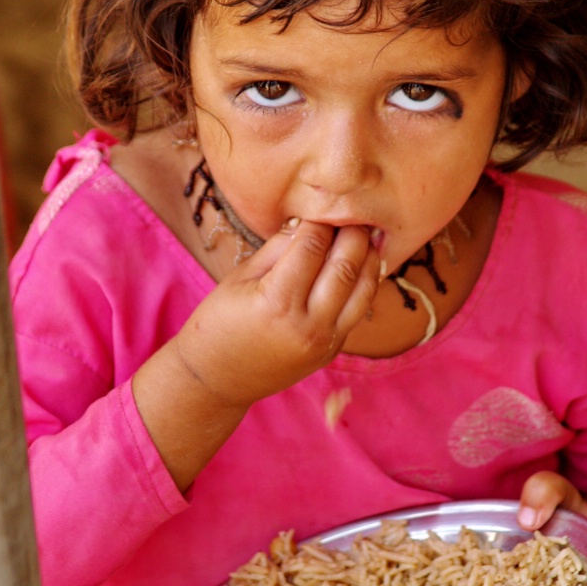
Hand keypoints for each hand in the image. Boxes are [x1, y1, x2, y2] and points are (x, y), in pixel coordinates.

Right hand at [174, 218, 380, 407]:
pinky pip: (357, 309)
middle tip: (354, 213)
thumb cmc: (219, 322)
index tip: (323, 206)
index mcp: (277, 302)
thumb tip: (309, 220)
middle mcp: (307, 324)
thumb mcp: (240, 278)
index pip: (312, 247)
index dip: (320, 221)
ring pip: (364, 289)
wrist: (218, 379)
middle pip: (346, 265)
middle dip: (353, 233)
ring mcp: (324, 341)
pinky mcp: (332, 350)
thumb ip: (277, 248)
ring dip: (369, 257)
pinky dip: (364, 283)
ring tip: (367, 234)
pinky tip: (361, 264)